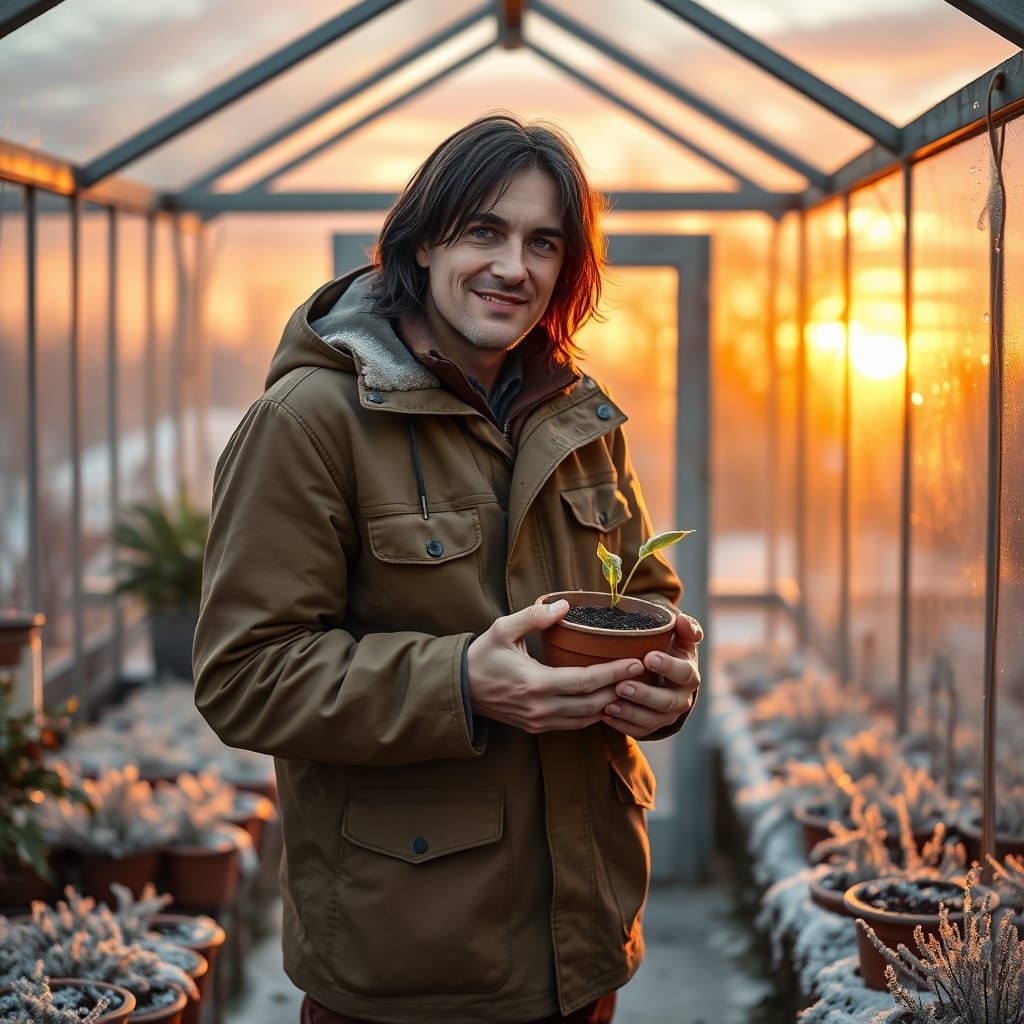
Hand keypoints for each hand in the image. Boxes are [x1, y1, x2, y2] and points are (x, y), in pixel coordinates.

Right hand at [467, 601, 645, 733]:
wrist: (459, 689)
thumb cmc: (482, 656)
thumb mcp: (503, 629)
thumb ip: (534, 616)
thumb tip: (564, 605)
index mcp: (536, 684)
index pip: (586, 682)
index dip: (614, 673)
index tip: (636, 662)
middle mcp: (541, 708)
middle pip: (594, 705)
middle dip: (622, 690)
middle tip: (643, 674)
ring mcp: (539, 721)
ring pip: (587, 719)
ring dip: (611, 705)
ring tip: (632, 687)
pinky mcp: (537, 727)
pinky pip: (574, 725)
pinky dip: (594, 715)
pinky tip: (607, 701)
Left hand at [602, 613, 701, 737]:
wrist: (664, 675)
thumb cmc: (669, 651)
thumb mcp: (679, 638)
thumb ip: (684, 628)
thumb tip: (681, 620)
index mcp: (689, 675)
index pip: (683, 673)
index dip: (668, 666)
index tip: (648, 657)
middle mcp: (682, 698)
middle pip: (667, 701)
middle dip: (644, 695)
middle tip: (622, 686)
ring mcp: (667, 715)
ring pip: (653, 720)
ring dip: (631, 713)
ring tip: (609, 704)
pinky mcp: (652, 726)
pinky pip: (640, 731)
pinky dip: (623, 725)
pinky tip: (606, 716)